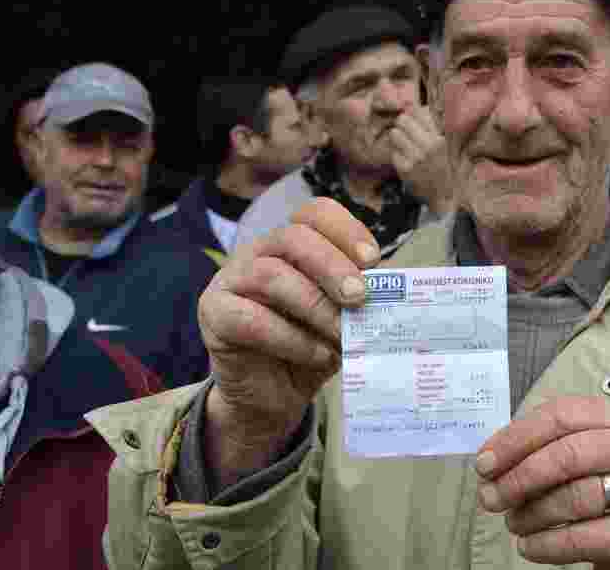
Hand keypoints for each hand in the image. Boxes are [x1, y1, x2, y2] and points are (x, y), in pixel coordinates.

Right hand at [198, 198, 378, 487]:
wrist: (274, 396)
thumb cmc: (312, 346)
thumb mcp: (343, 317)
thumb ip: (359, 297)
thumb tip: (396, 288)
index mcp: (291, 243)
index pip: (314, 213)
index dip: (345, 230)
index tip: (374, 260)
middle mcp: (258, 252)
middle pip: (294, 238)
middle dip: (333, 266)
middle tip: (361, 298)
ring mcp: (230, 280)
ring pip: (271, 275)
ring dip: (315, 306)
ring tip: (343, 335)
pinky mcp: (213, 314)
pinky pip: (250, 318)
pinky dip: (291, 338)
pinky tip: (318, 355)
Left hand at [390, 105, 454, 214]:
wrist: (441, 194)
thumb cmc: (441, 165)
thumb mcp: (443, 143)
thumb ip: (431, 124)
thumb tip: (414, 105)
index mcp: (438, 138)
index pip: (418, 113)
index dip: (412, 114)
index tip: (411, 119)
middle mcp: (428, 147)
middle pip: (403, 120)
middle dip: (402, 124)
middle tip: (406, 132)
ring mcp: (415, 158)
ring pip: (394, 134)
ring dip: (397, 137)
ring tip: (404, 145)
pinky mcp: (404, 168)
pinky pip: (392, 151)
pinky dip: (397, 154)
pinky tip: (404, 159)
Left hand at [475, 397, 609, 568]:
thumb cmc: (607, 482)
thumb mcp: (583, 450)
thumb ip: (542, 446)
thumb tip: (491, 459)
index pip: (562, 415)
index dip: (517, 438)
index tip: (486, 462)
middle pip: (569, 455)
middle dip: (520, 477)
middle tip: (491, 496)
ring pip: (577, 497)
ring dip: (532, 513)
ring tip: (513, 521)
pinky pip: (587, 538)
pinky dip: (548, 544)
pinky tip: (529, 545)